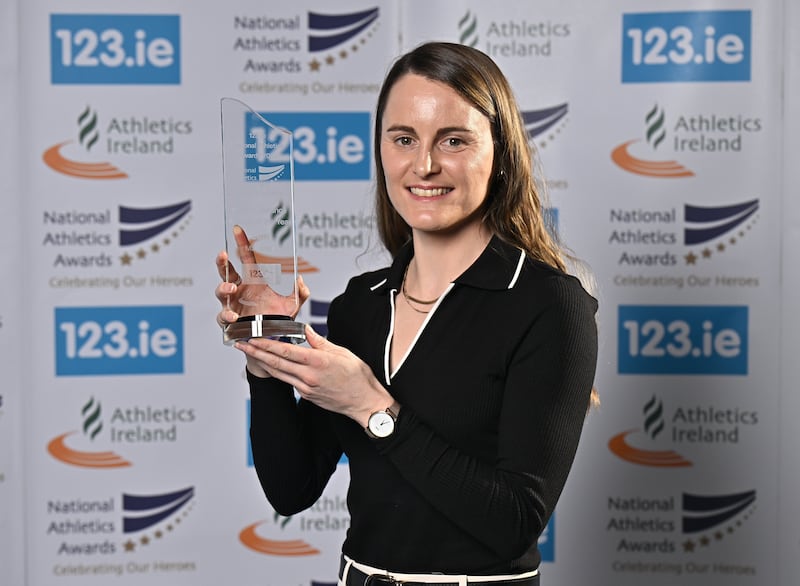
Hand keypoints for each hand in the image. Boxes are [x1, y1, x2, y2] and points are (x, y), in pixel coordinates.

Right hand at [215, 225, 309, 327]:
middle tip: (223, 255)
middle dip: (222, 263)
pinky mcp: (230, 321)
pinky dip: (226, 315)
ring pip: (221, 292)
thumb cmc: (279, 318)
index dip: (241, 244)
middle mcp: (241, 290)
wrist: (272, 340)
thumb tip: (300, 280)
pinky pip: (222, 316)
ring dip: (224, 287)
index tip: (238, 230)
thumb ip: (300, 292)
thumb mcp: (293, 304)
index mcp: (254, 281)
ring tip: (231, 288)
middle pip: (226, 272)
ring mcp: (234, 304)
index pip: (246, 258)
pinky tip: (234, 316)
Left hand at [235, 325, 394, 425]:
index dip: (266, 344)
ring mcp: (306, 388)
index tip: (252, 337)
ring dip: (263, 363)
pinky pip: (288, 381)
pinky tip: (271, 365)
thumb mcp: (342, 353)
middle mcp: (309, 376)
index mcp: (318, 361)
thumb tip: (306, 330)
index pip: (285, 351)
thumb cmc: (358, 376)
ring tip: (250, 353)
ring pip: (279, 373)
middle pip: (276, 363)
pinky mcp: (307, 395)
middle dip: (256, 353)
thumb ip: (320, 342)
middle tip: (240, 344)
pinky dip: (277, 371)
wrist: (365, 402)